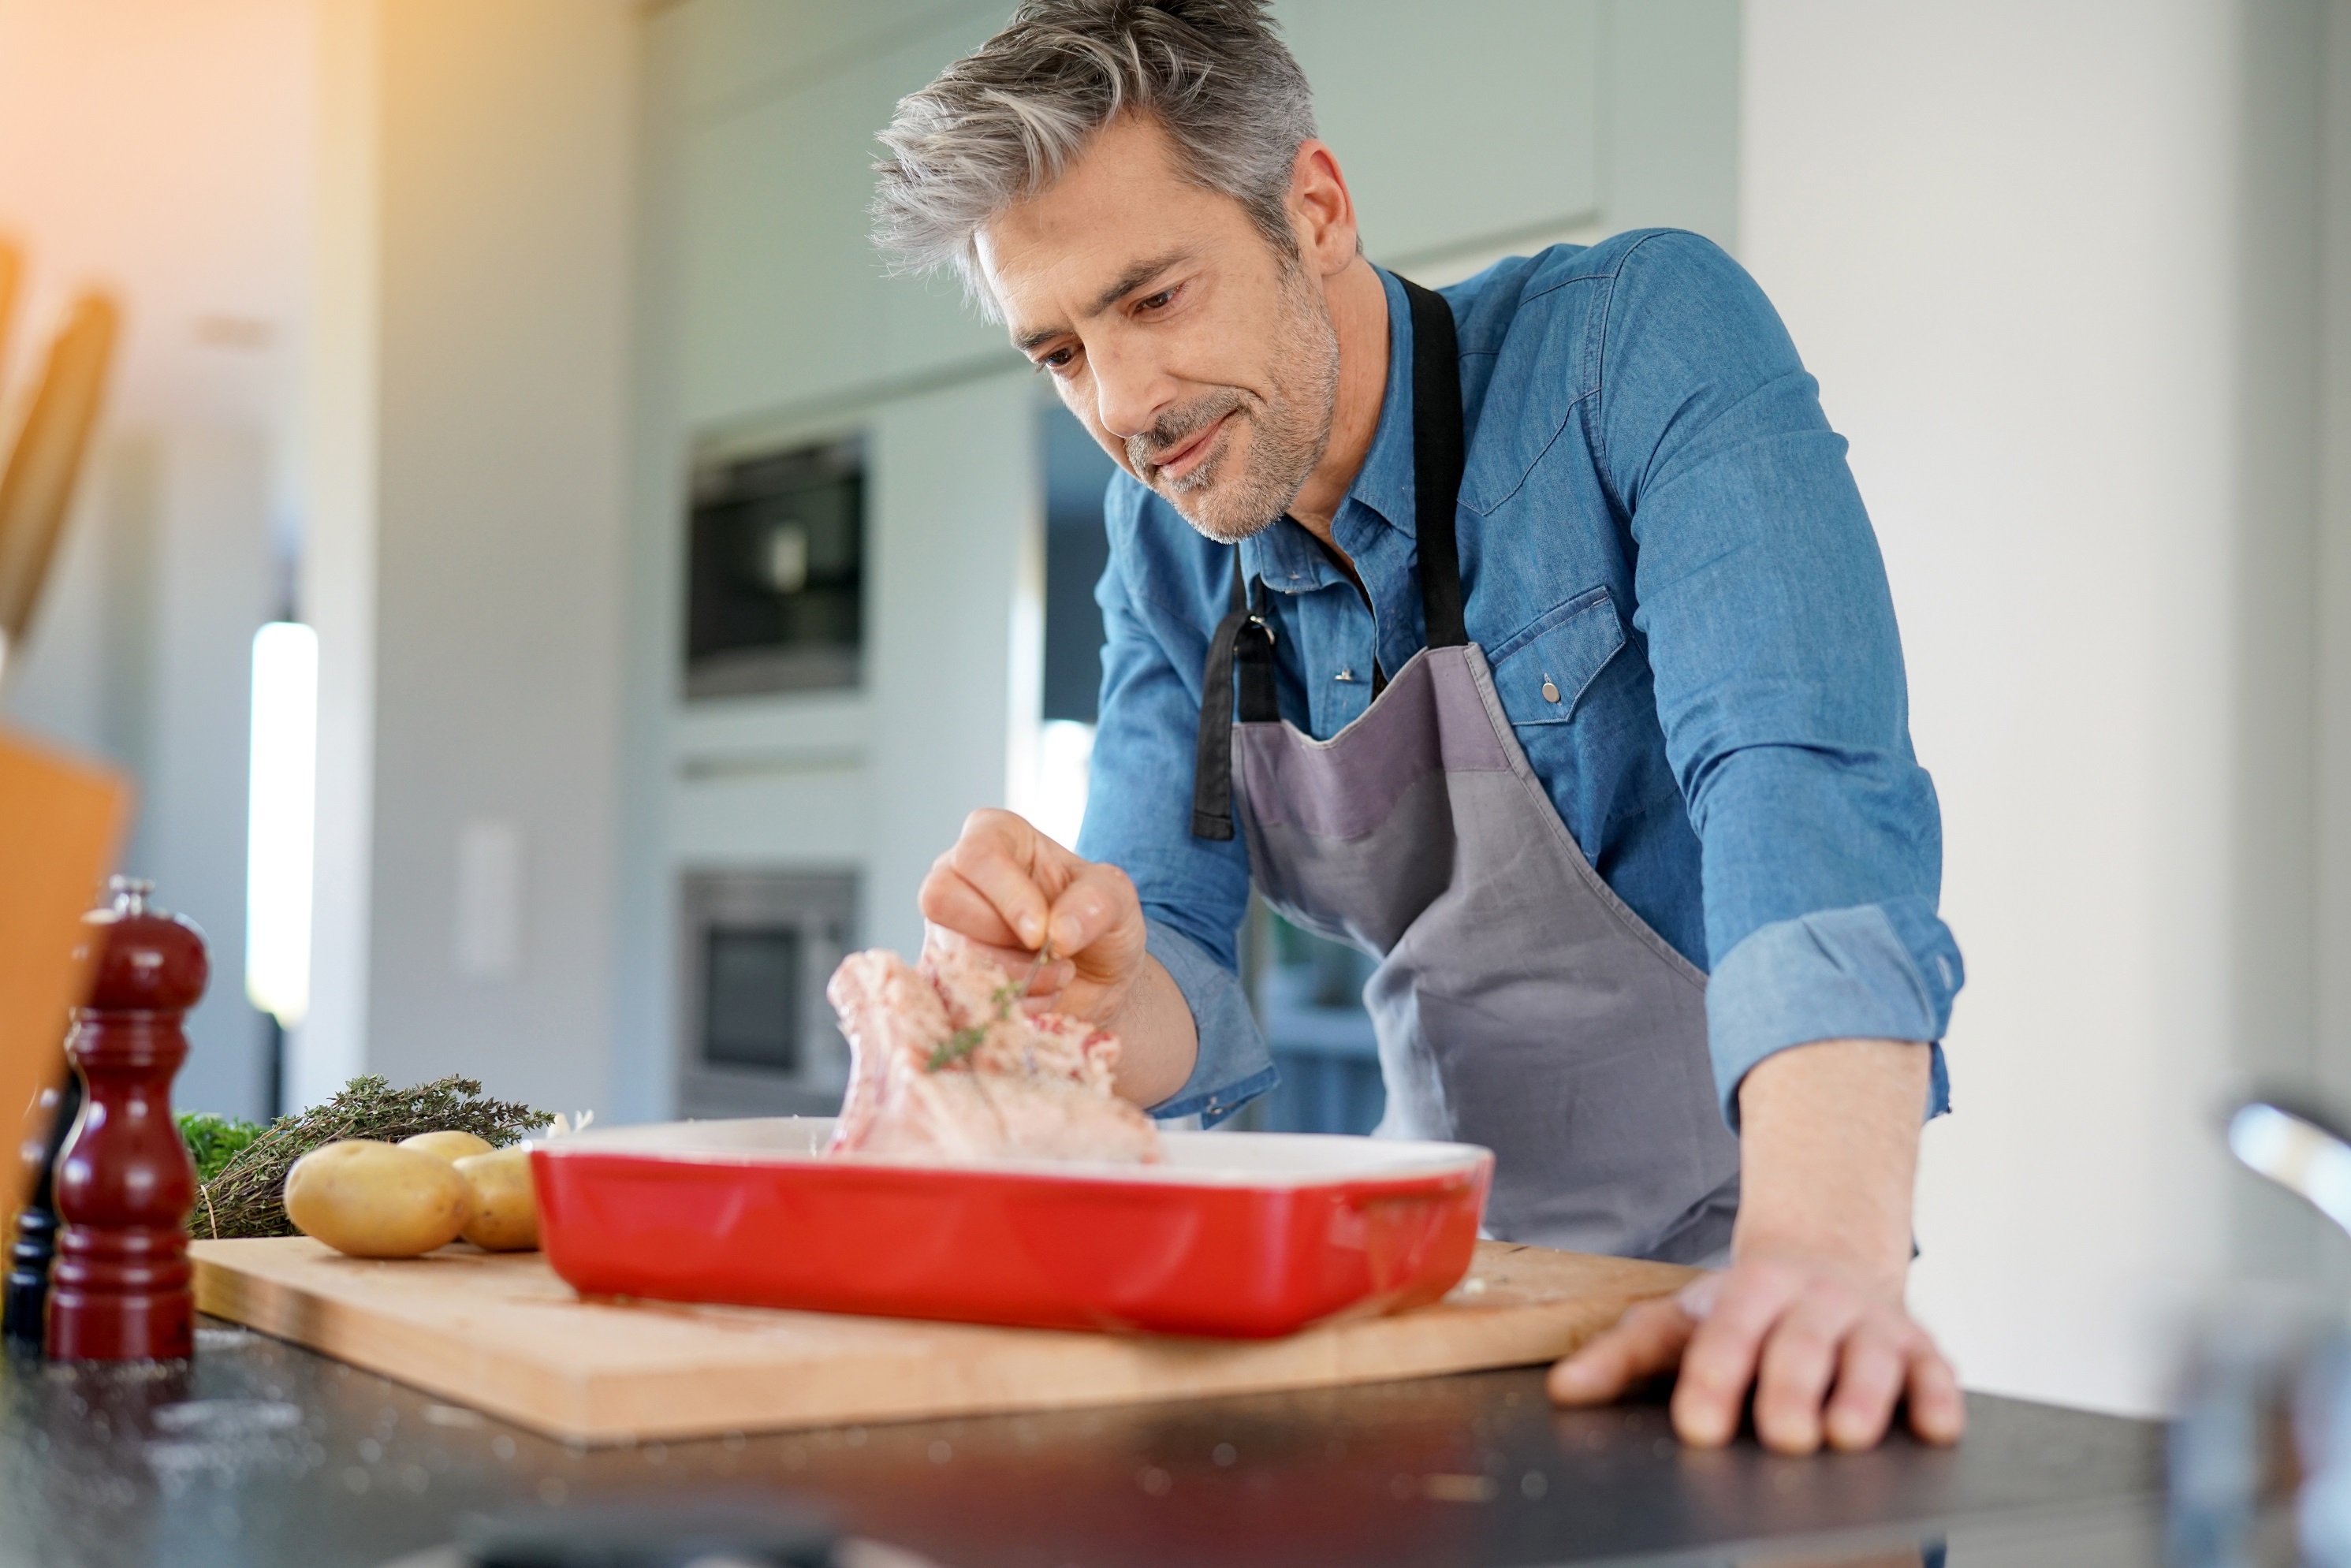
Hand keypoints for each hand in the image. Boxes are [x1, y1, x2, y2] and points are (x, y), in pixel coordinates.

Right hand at [917, 808, 1149, 1023]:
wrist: (1095, 980)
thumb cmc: (1098, 924)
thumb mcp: (1117, 900)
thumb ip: (1096, 903)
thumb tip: (1059, 932)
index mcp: (995, 836)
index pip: (977, 855)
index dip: (1007, 896)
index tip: (1041, 934)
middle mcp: (956, 876)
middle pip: (943, 900)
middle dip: (1002, 941)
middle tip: (1051, 956)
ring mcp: (943, 927)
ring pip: (947, 952)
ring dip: (1010, 979)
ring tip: (1057, 978)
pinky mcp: (941, 974)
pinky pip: (950, 994)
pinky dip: (1001, 1006)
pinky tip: (1037, 1001)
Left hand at [1546, 1037, 1963, 1453]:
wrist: (1826, 1262)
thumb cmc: (1744, 1310)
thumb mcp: (1679, 1320)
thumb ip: (1623, 1357)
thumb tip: (1564, 1392)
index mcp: (1748, 1291)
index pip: (1726, 1332)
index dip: (1713, 1376)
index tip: (1699, 1423)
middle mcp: (1813, 1301)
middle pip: (1799, 1345)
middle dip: (1789, 1389)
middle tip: (1781, 1436)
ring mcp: (1870, 1324)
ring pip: (1869, 1357)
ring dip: (1861, 1396)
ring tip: (1848, 1437)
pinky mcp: (1921, 1349)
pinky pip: (1934, 1371)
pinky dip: (1939, 1397)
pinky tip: (1935, 1427)